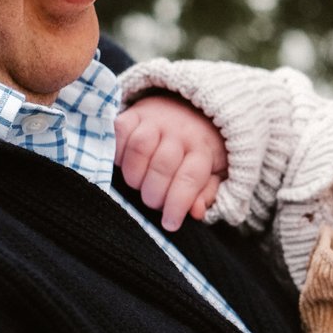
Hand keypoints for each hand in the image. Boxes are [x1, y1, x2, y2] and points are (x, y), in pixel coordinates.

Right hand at [115, 96, 227, 231]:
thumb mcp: (215, 171)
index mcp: (203, 149)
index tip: (170, 224)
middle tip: (153, 203)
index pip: (189, 179)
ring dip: (134, 175)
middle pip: (162, 166)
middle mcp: (180, 132)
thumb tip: (196, 213)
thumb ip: (205, 193)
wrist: (193, 108)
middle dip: (154, 194)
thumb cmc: (202, 148)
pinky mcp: (134, 113)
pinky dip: (118, 152)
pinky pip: (120, 131)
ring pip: (139, 148)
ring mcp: (156, 120)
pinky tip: (124, 164)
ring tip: (138, 185)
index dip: (176, 205)